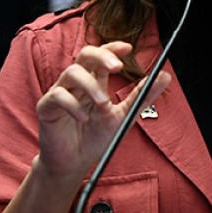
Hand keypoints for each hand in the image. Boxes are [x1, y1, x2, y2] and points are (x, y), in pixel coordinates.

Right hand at [35, 41, 169, 180]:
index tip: (128, 48)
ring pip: (71, 73)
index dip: (113, 48)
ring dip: (91, 86)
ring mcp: (61, 93)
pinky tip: (84, 118)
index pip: (102, 55)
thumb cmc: (96, 138)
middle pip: (84, 55)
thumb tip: (165, 76)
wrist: (75, 164)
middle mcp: (77, 83)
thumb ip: (142, 96)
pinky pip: (57, 95)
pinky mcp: (47, 107)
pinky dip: (73, 104)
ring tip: (103, 105)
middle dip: (101, 56)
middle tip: (117, 67)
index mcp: (94, 82)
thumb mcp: (124, 116)